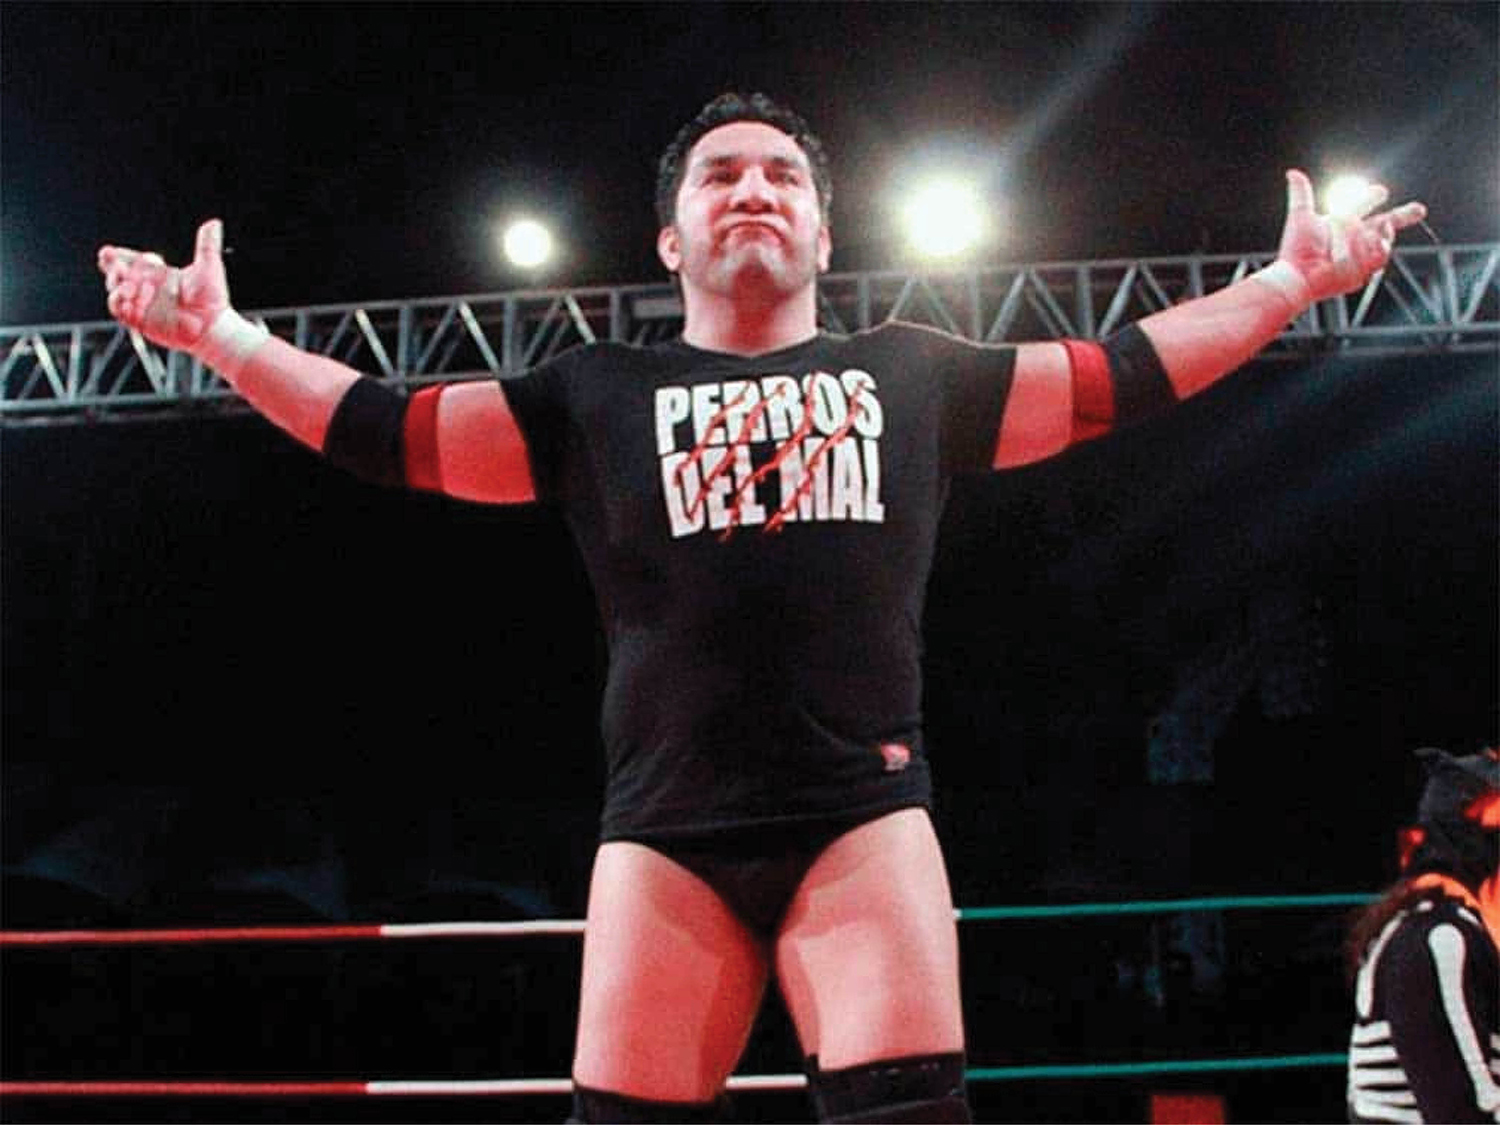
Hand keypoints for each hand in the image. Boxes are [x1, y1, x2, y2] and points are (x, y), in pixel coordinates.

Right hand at [98, 219, 228, 351]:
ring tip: (126, 284)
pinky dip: (119, 303)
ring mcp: (142, 304)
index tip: (109, 252)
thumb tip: (214, 223)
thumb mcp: (208, 269)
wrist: (213, 327)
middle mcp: (147, 287)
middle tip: (114, 263)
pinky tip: (126, 298)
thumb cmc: (211, 299)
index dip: (119, 255)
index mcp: (158, 273)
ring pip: (116, 292)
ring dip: (115, 286)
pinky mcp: (141, 321)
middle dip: (112, 267)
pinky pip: (121, 312)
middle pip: (118, 274)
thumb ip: (207, 246)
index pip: (132, 260)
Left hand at [1276, 170, 1425, 301]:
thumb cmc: (1296, 250)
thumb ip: (1301, 194)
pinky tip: (1365, 244)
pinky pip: (1377, 256)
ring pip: (1383, 239)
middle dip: (1404, 215)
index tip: (1380, 191)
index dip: (1372, 197)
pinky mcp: (1362, 272)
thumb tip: (1293, 173)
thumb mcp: (1301, 217)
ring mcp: (1361, 256)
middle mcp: (1355, 239)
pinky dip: (1371, 248)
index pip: (1363, 204)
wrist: (1296, 275)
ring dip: (1378, 231)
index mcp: (1342, 223)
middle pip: (1386, 224)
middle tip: (1419, 209)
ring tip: (1370, 224)